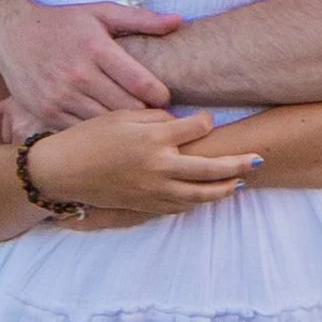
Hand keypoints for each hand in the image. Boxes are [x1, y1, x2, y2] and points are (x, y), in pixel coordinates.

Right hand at [0, 0, 183, 128]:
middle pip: (127, 108)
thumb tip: (179, 21)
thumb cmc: (63, 23)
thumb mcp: (100, 13)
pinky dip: (98, 132)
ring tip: (138, 126)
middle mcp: (78, 74)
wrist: (11, 34)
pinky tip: (108, 129)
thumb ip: (142, 19)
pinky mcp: (46, 112)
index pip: (140, 82)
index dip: (161, 96)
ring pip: (106, 123)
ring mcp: (60, 96)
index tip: (166, 99)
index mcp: (95, 47)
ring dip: (124, 127)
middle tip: (158, 118)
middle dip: (147, 115)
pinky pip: (82, 130)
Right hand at [24, 110, 260, 221]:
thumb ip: (155, 116)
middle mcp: (159, 166)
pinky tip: (207, 196)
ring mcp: (153, 190)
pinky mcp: (145, 205)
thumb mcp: (121, 115)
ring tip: (240, 182)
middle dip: (238, 163)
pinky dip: (197, 202)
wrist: (62, 171)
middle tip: (259, 158)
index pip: (197, 129)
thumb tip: (180, 121)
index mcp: (153, 138)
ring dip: (224, 189)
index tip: (208, 121)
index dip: (206, 123)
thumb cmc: (89, 137)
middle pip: (211, 168)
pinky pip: (180, 207)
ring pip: (200, 194)